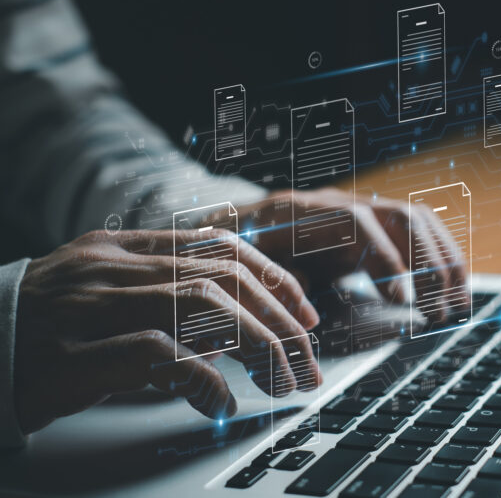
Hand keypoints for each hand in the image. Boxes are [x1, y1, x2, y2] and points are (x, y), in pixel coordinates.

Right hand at [14, 230, 320, 433]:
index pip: (218, 247)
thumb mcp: (107, 297)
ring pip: (200, 307)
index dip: (272, 277)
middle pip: (220, 278)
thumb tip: (236, 323)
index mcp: (122, 249)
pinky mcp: (70, 356)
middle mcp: (109, 268)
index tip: (303, 311)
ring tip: (282, 380)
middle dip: (278, 319)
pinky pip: (156, 355)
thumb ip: (165, 296)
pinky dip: (201, 378)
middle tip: (306, 357)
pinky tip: (220, 402)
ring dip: (256, 346)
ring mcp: (88, 307)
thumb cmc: (45, 331)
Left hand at [240, 188, 469, 322]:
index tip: (404, 301)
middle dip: (428, 262)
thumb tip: (306, 302)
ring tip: (459, 301)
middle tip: (439, 310)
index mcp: (304, 213)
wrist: (243, 226)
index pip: (357, 224)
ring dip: (445, 259)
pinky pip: (418, 231)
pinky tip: (452, 287)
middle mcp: (338, 203)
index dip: (384, 260)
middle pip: (399, 216)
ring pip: (418, 221)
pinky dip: (441, 257)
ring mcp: (359, 208)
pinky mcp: (372, 223)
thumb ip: (274, 282)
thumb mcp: (249, 268)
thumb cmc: (246, 254)